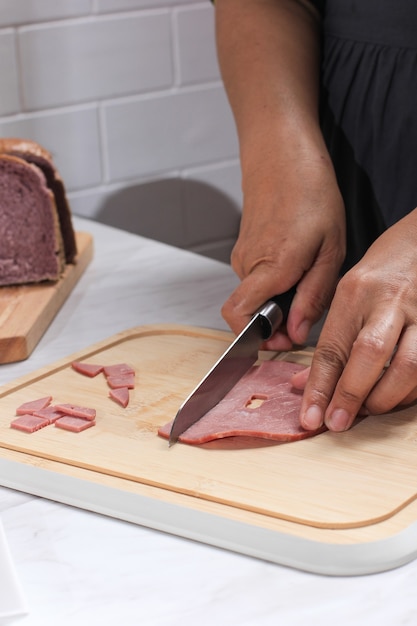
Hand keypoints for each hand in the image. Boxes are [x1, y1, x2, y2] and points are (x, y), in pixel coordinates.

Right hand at [221, 152, 345, 348]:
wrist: (282, 156)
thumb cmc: (310, 193)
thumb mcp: (330, 248)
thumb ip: (313, 295)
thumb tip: (296, 331)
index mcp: (272, 266)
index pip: (239, 316)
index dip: (257, 337)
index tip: (284, 338)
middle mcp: (248, 264)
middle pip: (252, 312)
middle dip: (277, 320)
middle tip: (307, 305)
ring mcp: (242, 256)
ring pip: (256, 295)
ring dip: (279, 298)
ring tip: (306, 272)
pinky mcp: (243, 249)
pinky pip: (256, 278)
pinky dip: (274, 281)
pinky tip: (295, 261)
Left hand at [299, 208, 416, 431]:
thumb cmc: (385, 268)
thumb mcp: (349, 292)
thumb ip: (332, 339)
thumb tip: (304, 383)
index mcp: (355, 292)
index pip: (332, 346)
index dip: (319, 386)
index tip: (310, 417)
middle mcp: (389, 300)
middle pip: (369, 354)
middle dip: (351, 395)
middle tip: (338, 422)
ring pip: (409, 365)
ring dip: (387, 397)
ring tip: (370, 410)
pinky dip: (414, 389)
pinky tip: (400, 397)